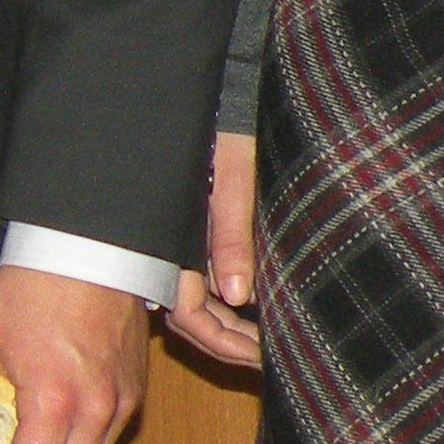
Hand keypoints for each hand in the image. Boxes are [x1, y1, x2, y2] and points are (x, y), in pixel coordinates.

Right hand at [167, 133, 261, 368]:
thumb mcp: (232, 171)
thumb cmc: (223, 118)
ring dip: (227, 326)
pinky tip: (253, 305)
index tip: (266, 357)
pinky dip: (225, 300)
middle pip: (187, 316)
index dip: (225, 344)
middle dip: (226, 345)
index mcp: (175, 233)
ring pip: (192, 300)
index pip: (188, 314)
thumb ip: (230, 231)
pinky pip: (198, 277)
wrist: (213, 82)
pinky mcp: (188, 223)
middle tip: (272, 361)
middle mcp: (171, 241)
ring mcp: (177, 235)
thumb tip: (238, 295)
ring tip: (266, 343)